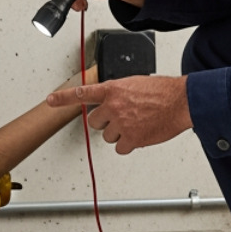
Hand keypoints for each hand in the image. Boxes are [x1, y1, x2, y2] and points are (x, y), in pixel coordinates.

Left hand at [45, 76, 190, 154]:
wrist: (180, 102)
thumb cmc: (162, 91)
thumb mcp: (134, 84)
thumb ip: (117, 93)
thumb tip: (111, 103)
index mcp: (112, 90)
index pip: (82, 93)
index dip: (63, 98)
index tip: (50, 101)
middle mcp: (113, 106)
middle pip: (95, 122)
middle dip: (105, 121)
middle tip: (121, 117)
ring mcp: (121, 123)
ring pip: (108, 136)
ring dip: (119, 133)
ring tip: (136, 123)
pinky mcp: (131, 138)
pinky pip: (120, 148)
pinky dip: (129, 144)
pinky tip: (140, 134)